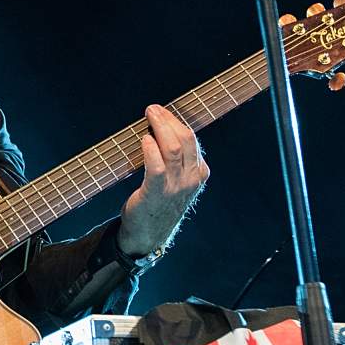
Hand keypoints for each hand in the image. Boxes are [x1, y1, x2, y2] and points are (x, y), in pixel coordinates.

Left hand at [118, 104, 209, 255]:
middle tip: (153, 109)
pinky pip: (157, 166)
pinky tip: (145, 139)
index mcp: (199, 174)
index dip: (176, 122)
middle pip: (186, 139)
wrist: (148, 234)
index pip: (192, 140)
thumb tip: (162, 129)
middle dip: (169, 120)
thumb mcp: (177, 181)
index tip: (162, 113)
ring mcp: (176, 186)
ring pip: (173, 148)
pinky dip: (151, 149)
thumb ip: (177, 160)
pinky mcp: (157, 192)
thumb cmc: (159, 203)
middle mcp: (191, 179)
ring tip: (149, 116)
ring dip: (159, 127)